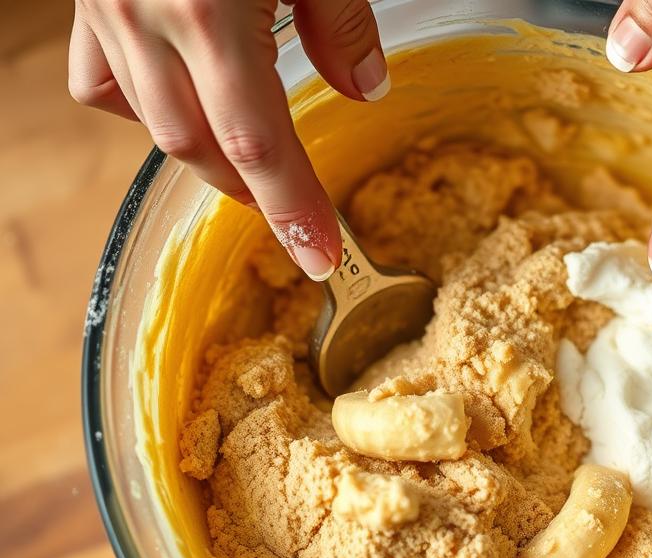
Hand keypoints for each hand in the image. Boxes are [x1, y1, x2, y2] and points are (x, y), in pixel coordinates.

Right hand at [69, 0, 391, 279]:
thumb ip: (339, 17)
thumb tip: (365, 88)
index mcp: (207, 10)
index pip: (259, 144)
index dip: (292, 209)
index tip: (319, 257)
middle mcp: (143, 16)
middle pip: (198, 146)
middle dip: (250, 188)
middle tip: (296, 209)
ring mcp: (105, 5)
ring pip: (149, 120)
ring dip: (205, 154)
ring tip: (252, 165)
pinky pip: (105, 77)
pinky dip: (146, 104)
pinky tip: (184, 93)